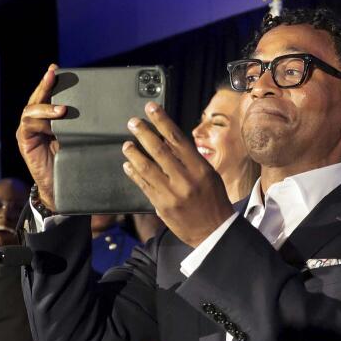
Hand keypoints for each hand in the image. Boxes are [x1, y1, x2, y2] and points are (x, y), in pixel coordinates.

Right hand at [15, 63, 66, 210]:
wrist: (59, 188)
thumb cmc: (70, 163)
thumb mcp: (77, 139)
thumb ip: (80, 125)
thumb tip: (100, 110)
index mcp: (49, 118)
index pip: (49, 96)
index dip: (51, 82)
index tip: (57, 69)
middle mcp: (37, 121)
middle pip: (38, 97)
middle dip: (45, 84)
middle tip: (53, 73)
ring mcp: (29, 129)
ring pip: (32, 108)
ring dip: (45, 105)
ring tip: (62, 108)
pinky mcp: (24, 139)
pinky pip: (28, 124)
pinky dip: (40, 120)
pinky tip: (53, 121)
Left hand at [122, 102, 235, 247]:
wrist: (214, 232)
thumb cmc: (213, 201)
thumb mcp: (209, 175)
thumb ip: (189, 159)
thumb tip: (168, 141)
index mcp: (200, 168)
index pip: (177, 139)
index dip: (162, 121)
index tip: (151, 109)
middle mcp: (185, 179)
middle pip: (159, 150)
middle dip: (144, 133)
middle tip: (133, 123)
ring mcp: (172, 194)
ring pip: (147, 168)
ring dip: (134, 153)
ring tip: (127, 144)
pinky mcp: (161, 206)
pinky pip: (143, 186)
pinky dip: (134, 174)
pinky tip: (128, 166)